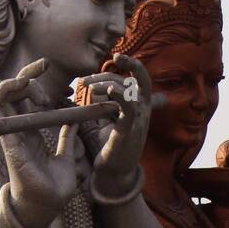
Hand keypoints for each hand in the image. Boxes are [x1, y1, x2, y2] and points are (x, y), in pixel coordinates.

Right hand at [0, 59, 78, 227]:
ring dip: (17, 81)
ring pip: (2, 95)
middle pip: (15, 93)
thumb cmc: (54, 189)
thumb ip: (67, 139)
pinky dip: (5, 90)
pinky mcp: (6, 137)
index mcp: (32, 133)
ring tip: (36, 83)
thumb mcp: (67, 158)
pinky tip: (22, 86)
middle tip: (46, 66)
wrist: (46, 207)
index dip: (35, 81)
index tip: (50, 69)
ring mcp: (10, 133)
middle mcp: (18, 130)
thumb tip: (74, 122)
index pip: (27, 100)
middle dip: (28, 73)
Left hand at [78, 53, 151, 191]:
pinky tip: (107, 90)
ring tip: (87, 88)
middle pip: (131, 80)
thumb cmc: (110, 145)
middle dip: (109, 73)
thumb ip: (103, 102)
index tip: (116, 55)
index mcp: (139, 106)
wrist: (114, 172)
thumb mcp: (106, 119)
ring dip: (106, 83)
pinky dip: (120, 95)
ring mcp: (139, 120)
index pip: (141, 78)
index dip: (132, 64)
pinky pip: (129, 108)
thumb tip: (91, 87)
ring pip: (129, 90)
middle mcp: (143, 111)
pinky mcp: (130, 130)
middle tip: (85, 80)